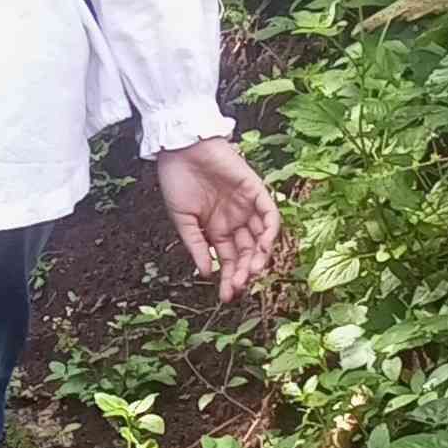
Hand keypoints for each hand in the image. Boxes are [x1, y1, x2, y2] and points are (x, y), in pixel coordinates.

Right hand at [156, 137, 281, 303]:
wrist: (181, 150)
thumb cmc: (177, 181)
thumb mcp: (183, 220)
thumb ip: (198, 246)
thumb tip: (206, 274)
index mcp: (217, 228)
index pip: (230, 259)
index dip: (229, 278)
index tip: (226, 297)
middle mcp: (235, 220)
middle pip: (247, 252)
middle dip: (244, 272)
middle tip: (239, 286)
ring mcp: (247, 206)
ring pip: (261, 237)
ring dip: (259, 256)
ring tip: (251, 272)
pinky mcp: (256, 190)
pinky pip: (270, 214)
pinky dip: (271, 231)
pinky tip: (264, 247)